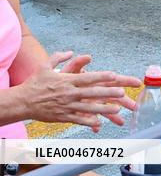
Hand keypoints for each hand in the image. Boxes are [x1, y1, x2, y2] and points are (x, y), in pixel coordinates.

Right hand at [14, 52, 140, 129]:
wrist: (22, 101)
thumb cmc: (35, 83)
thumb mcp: (45, 66)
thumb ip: (59, 57)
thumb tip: (71, 52)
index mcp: (67, 80)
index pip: (88, 78)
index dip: (102, 76)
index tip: (115, 75)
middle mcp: (69, 93)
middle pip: (92, 93)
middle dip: (108, 93)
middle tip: (122, 93)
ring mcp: (66, 106)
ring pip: (88, 108)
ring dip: (104, 109)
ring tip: (117, 109)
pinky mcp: (62, 116)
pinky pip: (78, 119)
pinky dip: (89, 122)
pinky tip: (99, 123)